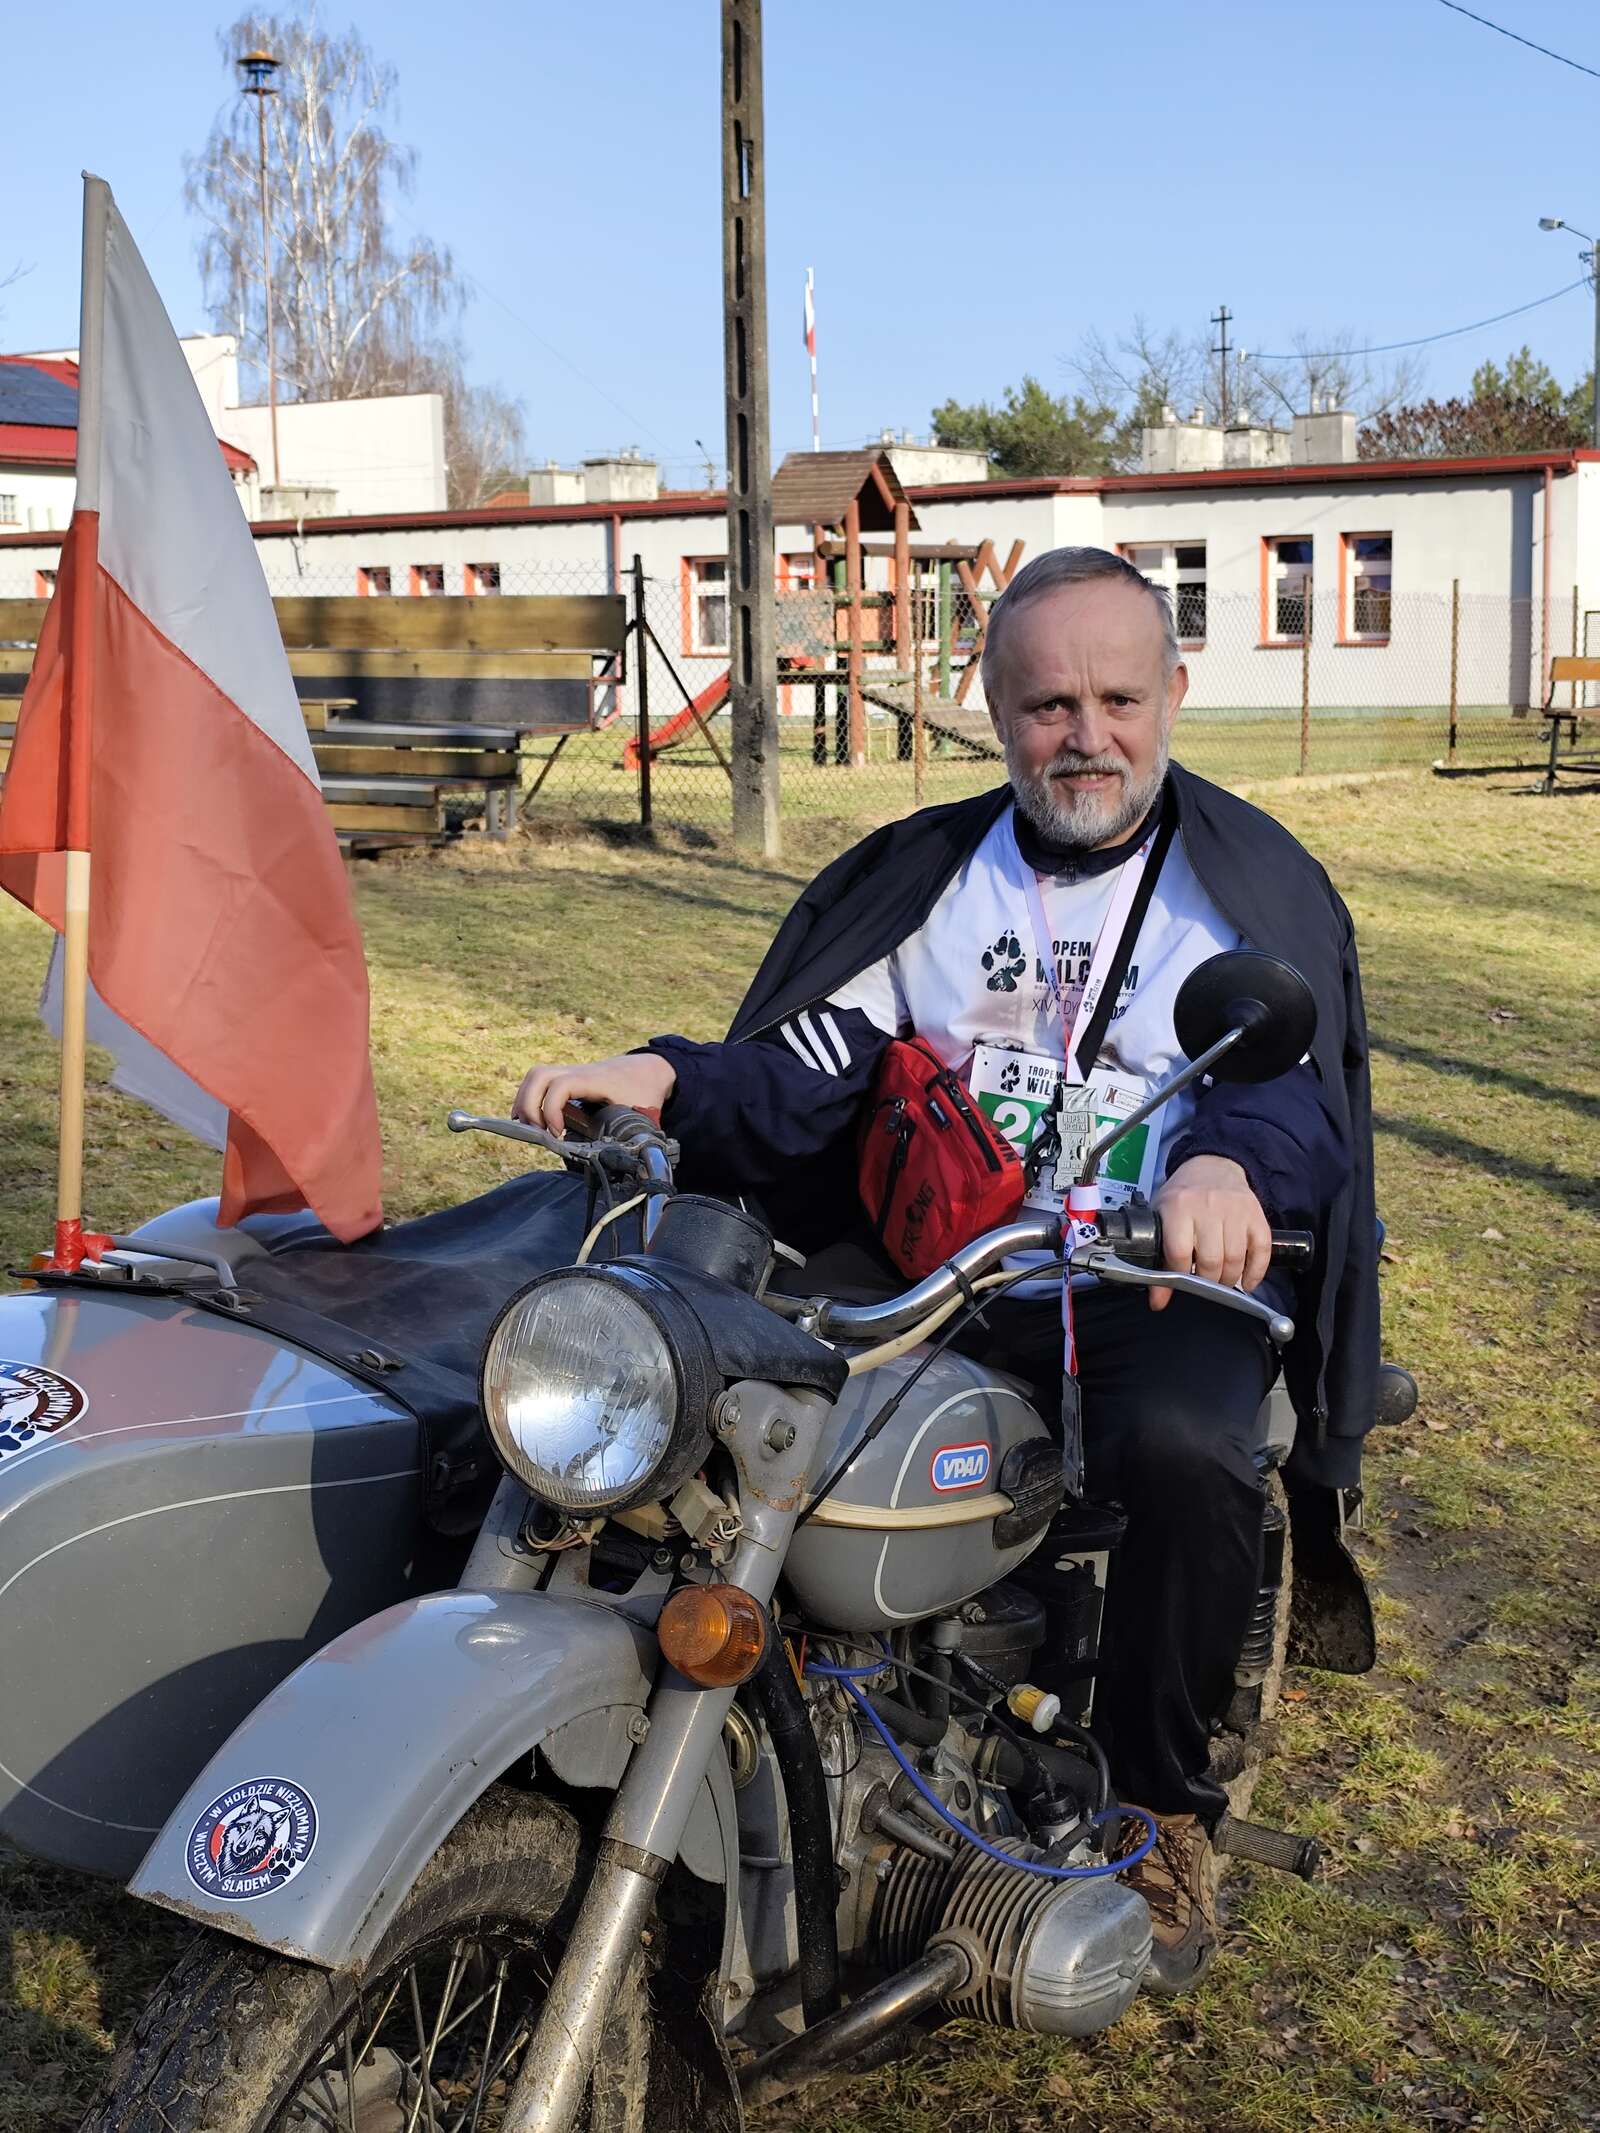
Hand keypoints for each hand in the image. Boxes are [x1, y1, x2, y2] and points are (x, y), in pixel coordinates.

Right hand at [513, 1051, 676, 1136]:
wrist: (651, 1067)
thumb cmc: (645, 1090)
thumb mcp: (643, 1115)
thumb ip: (630, 1137)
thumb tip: (621, 1163)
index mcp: (595, 1080)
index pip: (561, 1086)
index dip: (551, 1109)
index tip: (558, 1134)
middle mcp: (578, 1073)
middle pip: (538, 1076)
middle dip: (529, 1106)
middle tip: (537, 1132)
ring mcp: (571, 1073)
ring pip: (536, 1076)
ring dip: (525, 1101)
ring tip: (531, 1128)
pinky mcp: (569, 1079)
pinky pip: (540, 1082)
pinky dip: (531, 1099)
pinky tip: (535, 1120)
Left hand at [1148, 1155, 1270, 1311]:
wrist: (1213, 1166)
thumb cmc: (1183, 1197)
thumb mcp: (1162, 1217)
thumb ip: (1158, 1256)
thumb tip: (1158, 1300)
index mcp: (1178, 1206)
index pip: (1178, 1253)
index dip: (1176, 1278)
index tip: (1174, 1289)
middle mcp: (1208, 1206)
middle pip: (1210, 1261)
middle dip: (1206, 1283)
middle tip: (1202, 1285)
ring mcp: (1235, 1210)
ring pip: (1235, 1259)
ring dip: (1228, 1280)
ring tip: (1220, 1282)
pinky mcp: (1256, 1215)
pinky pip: (1261, 1251)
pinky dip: (1255, 1272)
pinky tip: (1247, 1282)